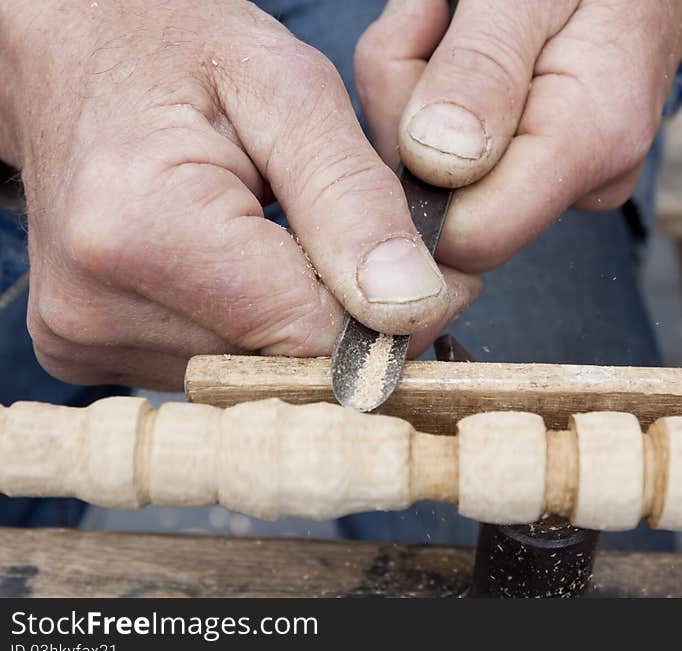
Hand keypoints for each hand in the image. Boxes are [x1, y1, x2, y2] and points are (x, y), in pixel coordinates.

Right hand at [0, 0, 480, 388]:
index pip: (310, 339)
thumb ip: (352, 200)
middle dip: (340, 318)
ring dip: (289, 323)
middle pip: (279, 367)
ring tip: (282, 242)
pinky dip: (243, 330)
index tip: (416, 268)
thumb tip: (410, 309)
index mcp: (143, 231)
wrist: (74, 54)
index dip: (383, 315)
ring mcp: (81, 336)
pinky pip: (207, 369)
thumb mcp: (289, 90)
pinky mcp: (82, 350)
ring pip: (248, 376)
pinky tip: (237, 270)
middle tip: (350, 242)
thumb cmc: (180, 52)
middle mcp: (95, 304)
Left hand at [355, 0, 681, 271]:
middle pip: (443, 202)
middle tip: (427, 16)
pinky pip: (450, 159)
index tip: (410, 57)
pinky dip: (424, 94)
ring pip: (432, 175)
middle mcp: (580, 183)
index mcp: (590, 142)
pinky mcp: (535, 173)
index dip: (413, 170)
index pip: (473, 233)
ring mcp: (558, 183)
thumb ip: (481, 69)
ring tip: (442, 15)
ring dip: (409, 87)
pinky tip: (451, 40)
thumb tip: (431, 164)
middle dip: (405, 110)